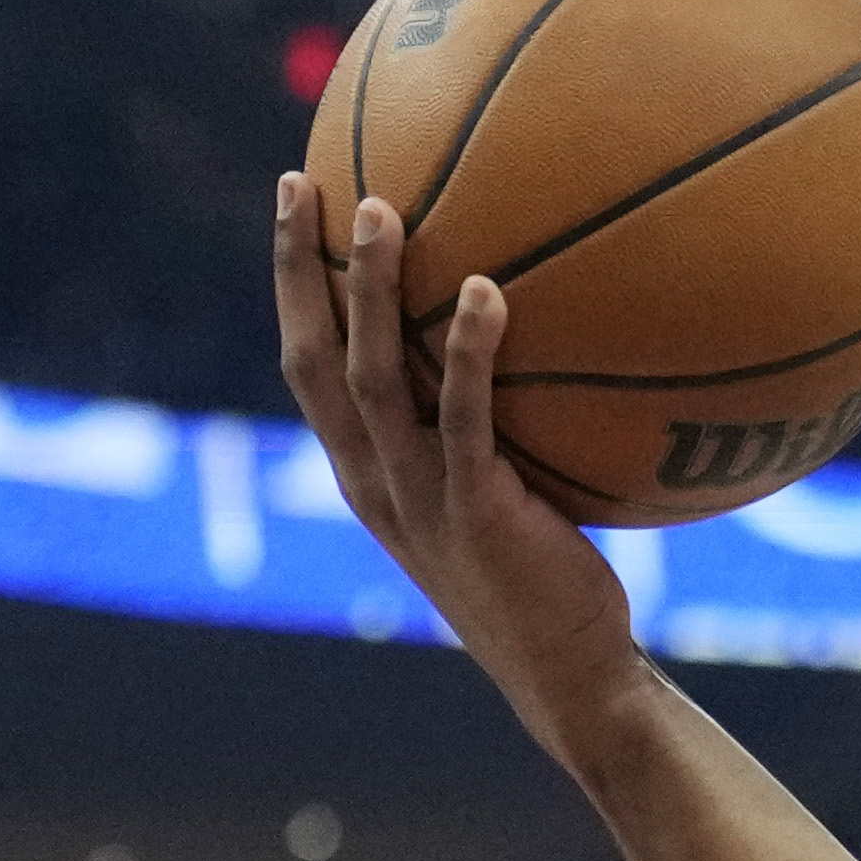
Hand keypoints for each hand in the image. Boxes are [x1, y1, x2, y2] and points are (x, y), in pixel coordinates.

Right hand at [270, 173, 646, 730]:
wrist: (570, 677)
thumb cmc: (547, 582)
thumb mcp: (500, 496)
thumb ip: (490, 431)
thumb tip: (536, 343)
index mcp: (366, 472)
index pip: (305, 364)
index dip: (290, 286)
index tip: (292, 206)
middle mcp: (373, 479)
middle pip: (309, 356)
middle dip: (297, 268)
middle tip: (302, 182)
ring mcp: (418, 498)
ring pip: (370, 376)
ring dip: (367, 290)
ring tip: (380, 210)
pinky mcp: (476, 513)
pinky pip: (464, 418)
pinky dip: (468, 352)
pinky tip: (486, 291)